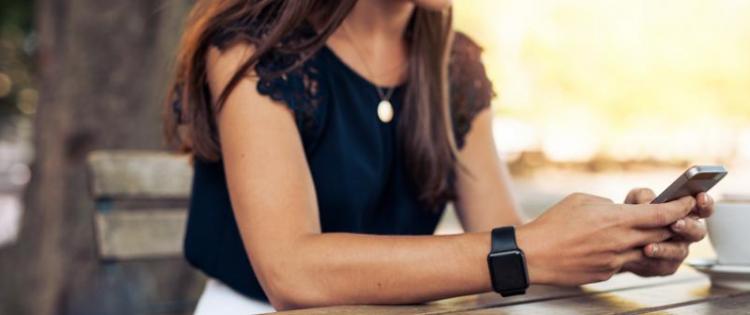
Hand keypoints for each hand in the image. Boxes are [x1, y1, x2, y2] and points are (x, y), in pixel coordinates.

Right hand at [516, 193, 695, 285]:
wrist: (534, 254)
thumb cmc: (552, 225)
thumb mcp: (581, 200)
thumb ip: (607, 204)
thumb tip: (619, 209)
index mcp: (616, 219)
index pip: (662, 215)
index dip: (681, 208)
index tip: (688, 202)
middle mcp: (620, 242)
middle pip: (662, 234)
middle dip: (673, 225)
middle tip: (675, 217)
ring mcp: (615, 261)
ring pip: (648, 252)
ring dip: (653, 242)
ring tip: (646, 234)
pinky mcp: (606, 274)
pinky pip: (626, 263)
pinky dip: (628, 254)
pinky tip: (615, 247)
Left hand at [620, 188, 713, 276]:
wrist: (616, 239)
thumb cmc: (633, 214)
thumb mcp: (635, 199)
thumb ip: (644, 196)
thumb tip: (650, 202)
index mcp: (686, 214)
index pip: (703, 209)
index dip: (706, 203)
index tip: (700, 197)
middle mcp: (686, 234)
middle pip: (698, 232)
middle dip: (688, 227)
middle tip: (676, 223)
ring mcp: (677, 251)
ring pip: (680, 250)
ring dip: (667, 247)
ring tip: (652, 243)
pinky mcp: (666, 266)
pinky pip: (665, 264)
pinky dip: (654, 257)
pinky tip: (645, 251)